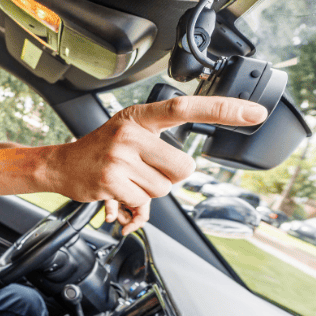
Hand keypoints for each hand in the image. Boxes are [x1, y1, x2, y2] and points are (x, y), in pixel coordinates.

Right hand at [50, 96, 267, 234]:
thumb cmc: (101, 151)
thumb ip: (159, 143)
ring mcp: (120, 157)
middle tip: (145, 172)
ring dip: (148, 193)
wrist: (61, 166)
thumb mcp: (129, 134)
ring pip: (164, 189)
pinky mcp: (112, 181)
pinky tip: (117, 195)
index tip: (254, 112)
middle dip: (170, 178)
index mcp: (139, 117)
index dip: (222, 110)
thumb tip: (189, 168)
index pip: (186, 108)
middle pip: (183, 167)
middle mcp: (130, 133)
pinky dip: (134, 207)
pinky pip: (143, 203)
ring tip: (127, 181)